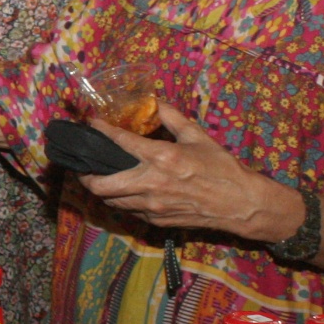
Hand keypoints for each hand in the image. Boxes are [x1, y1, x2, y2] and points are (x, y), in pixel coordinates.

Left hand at [78, 104, 301, 241]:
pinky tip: (124, 192)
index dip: (101, 131)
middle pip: (101, 185)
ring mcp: (151, 206)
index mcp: (161, 158)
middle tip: (83, 166)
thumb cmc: (221, 168)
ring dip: (101, 190)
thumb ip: (172, 118)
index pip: (120, 142)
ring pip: (110, 201)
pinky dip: (121, 201)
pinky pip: (128, 211)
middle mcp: (150, 183)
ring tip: (99, 179)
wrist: (240, 204)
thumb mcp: (198, 136)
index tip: (92, 124)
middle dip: (85, 175)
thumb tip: (156, 103)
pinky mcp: (156, 220)